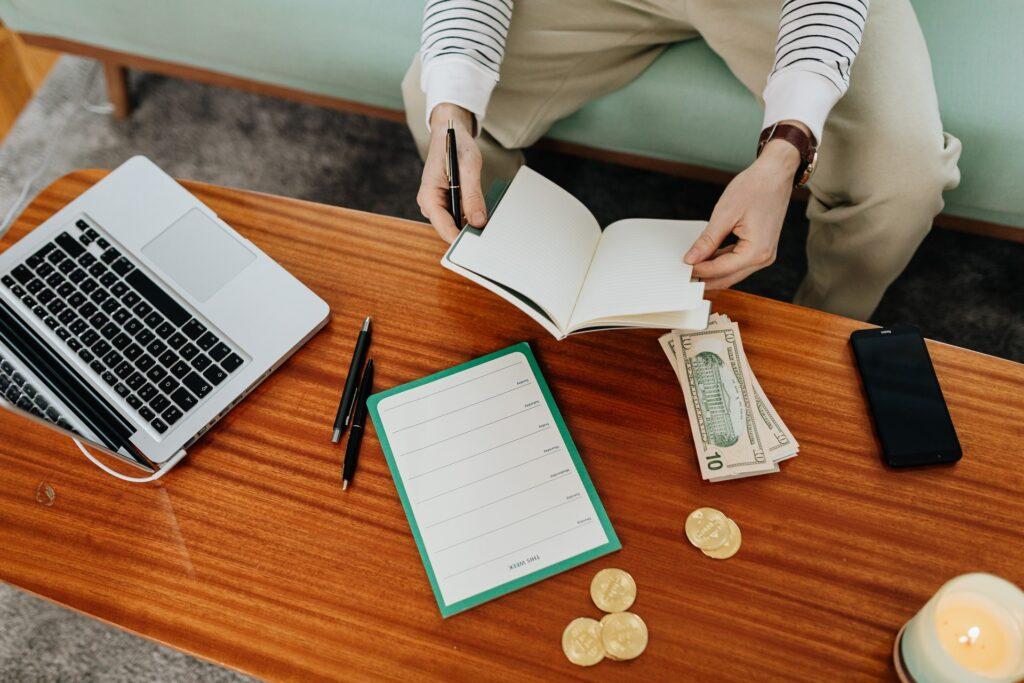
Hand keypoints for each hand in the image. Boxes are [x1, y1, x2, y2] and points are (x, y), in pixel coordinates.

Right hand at [417, 103, 487, 241]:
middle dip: (468, 233)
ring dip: (470, 225)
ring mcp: (437, 205)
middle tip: (490, 237)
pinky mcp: (445, 203)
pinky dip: (470, 216)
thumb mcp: (468, 167)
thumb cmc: (456, 145)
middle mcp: (429, 204)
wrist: (449, 132)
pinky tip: (482, 214)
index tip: (478, 248)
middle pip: (450, 229)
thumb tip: (478, 222)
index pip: (444, 228)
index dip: (461, 239)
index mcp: (429, 196)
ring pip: (455, 224)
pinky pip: (459, 216)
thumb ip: (472, 195)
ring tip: (489, 225)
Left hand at [683, 125, 804, 288]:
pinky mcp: (762, 248)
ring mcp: (765, 254)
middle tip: (683, 274)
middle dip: (705, 277)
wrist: (775, 173)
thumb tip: (691, 259)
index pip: (720, 269)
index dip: (699, 270)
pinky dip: (722, 262)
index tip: (681, 269)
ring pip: (733, 272)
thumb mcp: (724, 215)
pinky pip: (739, 262)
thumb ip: (707, 242)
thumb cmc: (755, 188)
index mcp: (756, 251)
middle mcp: (764, 258)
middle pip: (728, 277)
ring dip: (713, 271)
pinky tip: (707, 258)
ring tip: (692, 266)